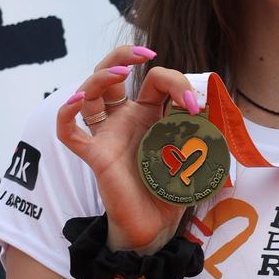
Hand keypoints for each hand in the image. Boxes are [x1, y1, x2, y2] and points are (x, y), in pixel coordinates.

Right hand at [56, 46, 202, 252]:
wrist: (157, 225)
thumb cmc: (173, 189)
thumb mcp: (197, 154)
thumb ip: (204, 129)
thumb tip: (211, 103)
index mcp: (150, 115)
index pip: (156, 81)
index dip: (177, 83)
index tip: (196, 105)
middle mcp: (125, 119)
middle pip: (113, 74)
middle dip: (125, 54)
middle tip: (146, 53)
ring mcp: (107, 135)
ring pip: (90, 94)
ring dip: (101, 76)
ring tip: (121, 72)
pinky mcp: (96, 156)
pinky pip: (70, 133)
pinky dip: (67, 114)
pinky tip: (77, 100)